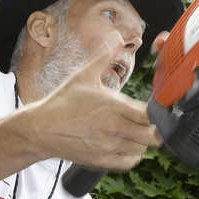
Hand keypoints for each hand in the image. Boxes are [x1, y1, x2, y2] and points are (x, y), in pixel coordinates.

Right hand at [23, 38, 160, 169]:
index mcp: (113, 107)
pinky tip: (126, 143)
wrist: (40, 129)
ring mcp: (109, 147)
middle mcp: (114, 129)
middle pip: (154, 136)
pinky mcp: (103, 161)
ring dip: (143, 140)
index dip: (157, 112)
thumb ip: (105, 55)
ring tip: (134, 130)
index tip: (154, 107)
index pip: (150, 115)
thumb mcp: (84, 74)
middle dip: (156, 128)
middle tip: (149, 121)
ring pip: (143, 149)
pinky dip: (133, 154)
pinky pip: (130, 162)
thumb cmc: (63, 102)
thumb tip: (117, 37)